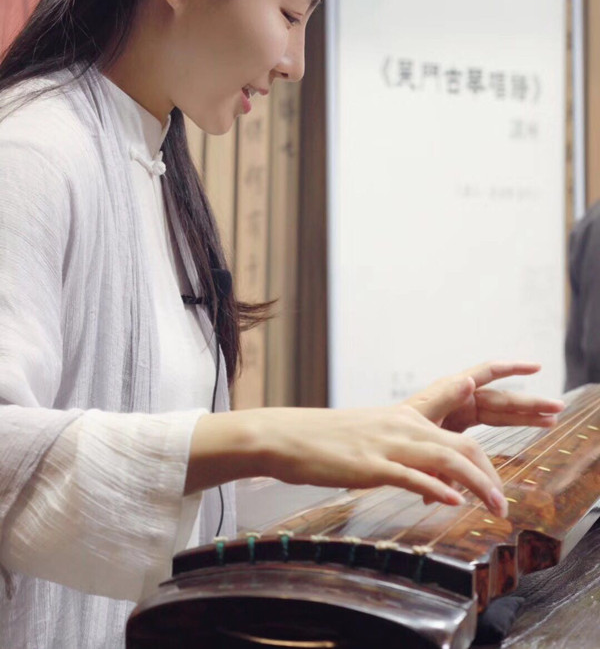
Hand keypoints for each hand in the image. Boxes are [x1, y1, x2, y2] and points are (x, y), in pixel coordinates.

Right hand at [187, 404, 508, 516]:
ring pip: (446, 459)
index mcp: (406, 413)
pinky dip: (436, 488)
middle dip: (492, 471)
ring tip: (495, 508)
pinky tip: (451, 501)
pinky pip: (411, 476)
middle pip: (462, 443)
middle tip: (507, 500)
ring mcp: (388, 443)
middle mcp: (403, 423)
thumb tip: (437, 477)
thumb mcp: (374, 437)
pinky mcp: (370, 464)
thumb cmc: (329, 440)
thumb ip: (408, 449)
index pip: (460, 390)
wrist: (287, 436)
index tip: (532, 366)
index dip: (498, 375)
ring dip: (477, 486)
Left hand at [403, 361, 563, 431]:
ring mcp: (463, 413)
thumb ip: (444, 399)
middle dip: (529, 402)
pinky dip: (513, 429)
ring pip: (502, 413)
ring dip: (527, 417)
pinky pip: (494, 426)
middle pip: (502, 398)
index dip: (512, 368)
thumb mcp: (419, 413)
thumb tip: (469, 379)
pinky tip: (534, 429)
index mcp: (452, 388)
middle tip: (558, 407)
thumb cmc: (395, 428)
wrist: (383, 446)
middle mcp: (461, 398)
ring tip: (553, 420)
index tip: (535, 366)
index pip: (487, 373)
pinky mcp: (462, 429)